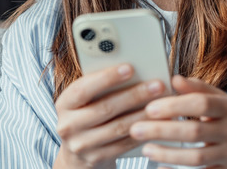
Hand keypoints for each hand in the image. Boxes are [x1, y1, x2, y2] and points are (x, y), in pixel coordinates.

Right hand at [53, 63, 167, 168]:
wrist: (77, 153)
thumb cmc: (87, 115)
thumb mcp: (85, 100)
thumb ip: (99, 86)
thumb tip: (131, 69)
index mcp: (64, 104)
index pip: (83, 88)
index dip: (107, 78)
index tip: (130, 67)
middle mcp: (68, 125)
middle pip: (105, 108)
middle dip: (134, 95)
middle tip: (157, 85)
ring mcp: (81, 145)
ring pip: (118, 127)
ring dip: (143, 114)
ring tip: (162, 103)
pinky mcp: (96, 158)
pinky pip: (124, 144)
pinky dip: (142, 132)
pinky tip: (156, 123)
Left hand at [129, 75, 226, 168]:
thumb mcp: (223, 101)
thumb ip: (198, 89)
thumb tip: (173, 78)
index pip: (201, 103)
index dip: (174, 105)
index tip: (149, 107)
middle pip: (195, 131)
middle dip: (163, 130)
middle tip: (136, 129)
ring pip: (198, 157)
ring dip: (168, 154)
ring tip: (146, 150)